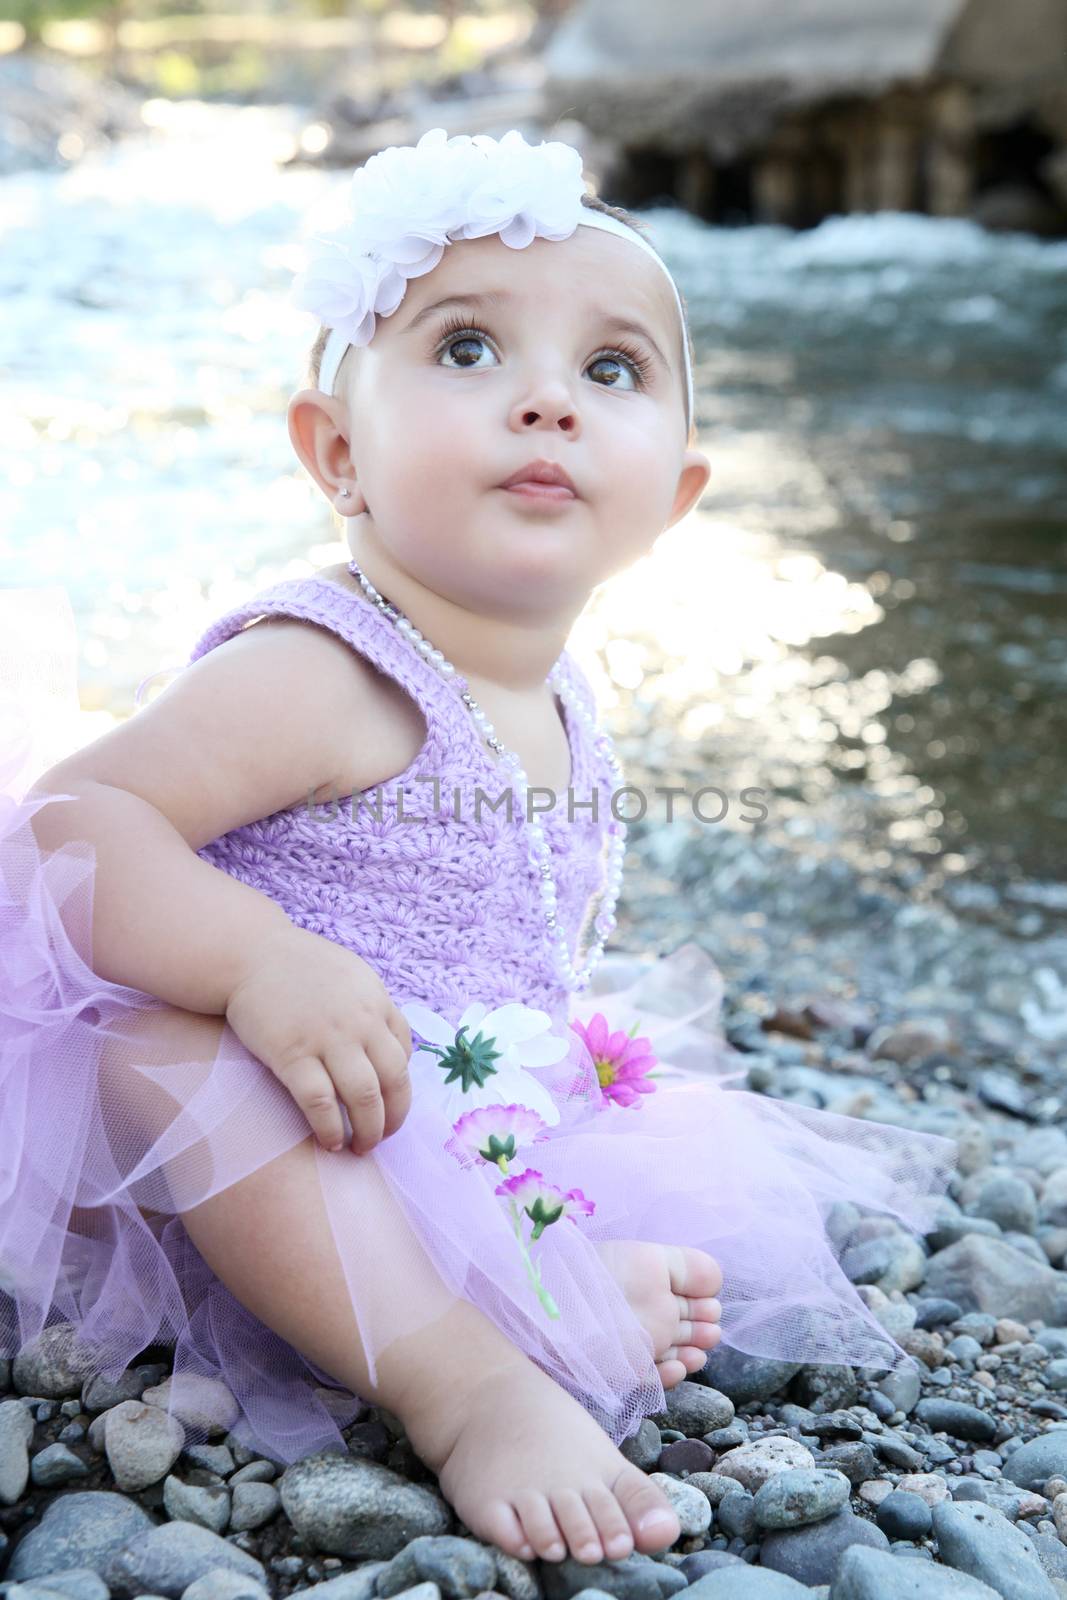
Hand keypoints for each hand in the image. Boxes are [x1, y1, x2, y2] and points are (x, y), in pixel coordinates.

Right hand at [224, 927, 412, 1154]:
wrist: (248, 954)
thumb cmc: (298, 966)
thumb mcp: (351, 975)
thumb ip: (373, 1008)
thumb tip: (392, 1050)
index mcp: (376, 1001)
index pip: (405, 1053)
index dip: (401, 1087)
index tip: (389, 1105)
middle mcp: (359, 1020)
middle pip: (394, 1081)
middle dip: (394, 1118)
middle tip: (382, 1137)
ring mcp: (327, 1038)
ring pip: (364, 1097)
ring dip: (369, 1131)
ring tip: (360, 1147)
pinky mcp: (291, 1054)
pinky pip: (320, 1102)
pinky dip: (330, 1128)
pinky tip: (329, 1142)